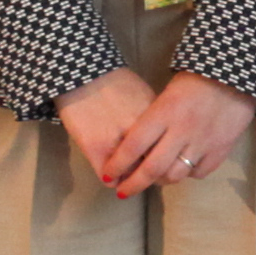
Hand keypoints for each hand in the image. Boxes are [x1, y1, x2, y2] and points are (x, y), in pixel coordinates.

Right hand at [55, 68, 157, 187]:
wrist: (85, 74)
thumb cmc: (117, 84)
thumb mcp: (146, 99)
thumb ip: (157, 122)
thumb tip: (163, 143)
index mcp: (157, 120)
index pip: (171, 153)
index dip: (168, 163)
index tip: (161, 166)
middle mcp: (141, 133)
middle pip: (154, 169)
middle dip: (153, 177)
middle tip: (145, 177)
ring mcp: (117, 143)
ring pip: (131, 177)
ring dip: (130, 180)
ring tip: (126, 178)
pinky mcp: (95, 149)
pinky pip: (109, 178)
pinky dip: (111, 180)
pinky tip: (111, 175)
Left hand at [93, 71, 255, 197]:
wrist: (235, 76)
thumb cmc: (195, 80)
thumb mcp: (167, 93)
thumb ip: (153, 120)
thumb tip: (136, 146)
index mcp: (164, 112)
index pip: (133, 146)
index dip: (117, 164)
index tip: (108, 175)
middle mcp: (181, 130)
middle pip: (152, 169)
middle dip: (133, 185)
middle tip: (123, 191)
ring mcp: (202, 142)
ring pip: (175, 175)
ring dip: (161, 180)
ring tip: (155, 178)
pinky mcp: (221, 150)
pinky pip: (199, 173)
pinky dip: (188, 173)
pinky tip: (184, 166)